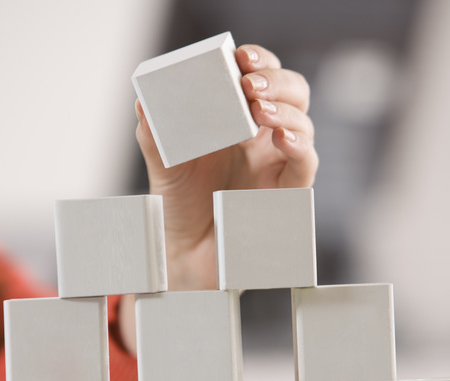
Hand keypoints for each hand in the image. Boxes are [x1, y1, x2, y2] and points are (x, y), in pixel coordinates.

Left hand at [135, 44, 317, 290]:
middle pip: (292, 92)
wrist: (183, 253)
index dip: (257, 60)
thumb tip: (144, 100)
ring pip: (303, 122)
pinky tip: (281, 138)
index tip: (240, 57)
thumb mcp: (161, 162)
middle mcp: (263, 137)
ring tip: (258, 109)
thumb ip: (155, 130)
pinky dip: (299, 147)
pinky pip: (306, 165)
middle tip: (249, 84)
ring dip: (285, 109)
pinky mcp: (286, 193)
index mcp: (237, 119)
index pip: (260, 76)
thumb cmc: (178, 204)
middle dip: (276, 79)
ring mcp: (278, 163)